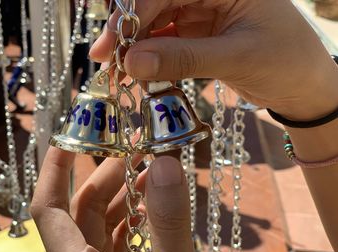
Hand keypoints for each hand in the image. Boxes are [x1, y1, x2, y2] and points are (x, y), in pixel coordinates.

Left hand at [31, 147, 195, 251]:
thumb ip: (167, 225)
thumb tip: (166, 164)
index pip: (49, 207)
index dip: (55, 167)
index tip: (72, 136)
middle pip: (84, 207)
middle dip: (111, 171)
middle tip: (140, 146)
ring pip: (104, 220)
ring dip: (127, 191)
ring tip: (154, 168)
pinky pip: (119, 235)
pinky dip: (136, 215)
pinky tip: (155, 202)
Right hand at [90, 0, 337, 120]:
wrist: (303, 84)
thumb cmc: (285, 62)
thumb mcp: (237, 58)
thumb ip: (184, 58)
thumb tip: (131, 62)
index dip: (135, 13)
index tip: (113, 44)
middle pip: (156, 1)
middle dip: (129, 29)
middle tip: (107, 59)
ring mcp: (202, 11)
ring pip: (157, 21)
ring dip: (137, 45)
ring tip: (120, 70)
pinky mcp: (198, 33)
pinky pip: (166, 40)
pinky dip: (151, 56)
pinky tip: (139, 71)